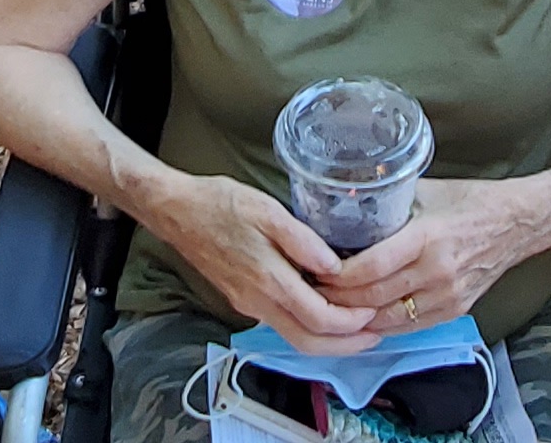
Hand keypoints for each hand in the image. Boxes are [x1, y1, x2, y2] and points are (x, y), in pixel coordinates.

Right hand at [140, 172, 379, 353]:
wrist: (175, 211)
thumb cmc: (219, 204)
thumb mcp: (267, 210)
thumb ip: (303, 240)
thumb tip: (335, 267)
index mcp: (268, 280)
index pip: (318, 319)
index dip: (350, 324)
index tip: (373, 315)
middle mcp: (258, 301)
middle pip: (307, 343)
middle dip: (345, 346)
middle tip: (375, 337)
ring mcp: (249, 304)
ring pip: (294, 337)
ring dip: (328, 340)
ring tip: (357, 327)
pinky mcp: (243, 300)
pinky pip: (281, 324)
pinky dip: (309, 326)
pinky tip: (324, 309)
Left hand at [319, 180, 534, 331]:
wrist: (517, 223)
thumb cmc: (472, 202)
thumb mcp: (427, 192)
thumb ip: (390, 203)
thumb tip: (349, 203)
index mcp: (427, 237)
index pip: (371, 268)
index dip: (337, 276)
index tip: (315, 271)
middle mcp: (437, 273)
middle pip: (373, 297)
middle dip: (336, 299)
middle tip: (311, 291)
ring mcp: (446, 296)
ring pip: (388, 319)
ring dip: (355, 317)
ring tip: (329, 307)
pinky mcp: (453, 311)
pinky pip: (408, 327)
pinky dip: (381, 326)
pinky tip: (361, 319)